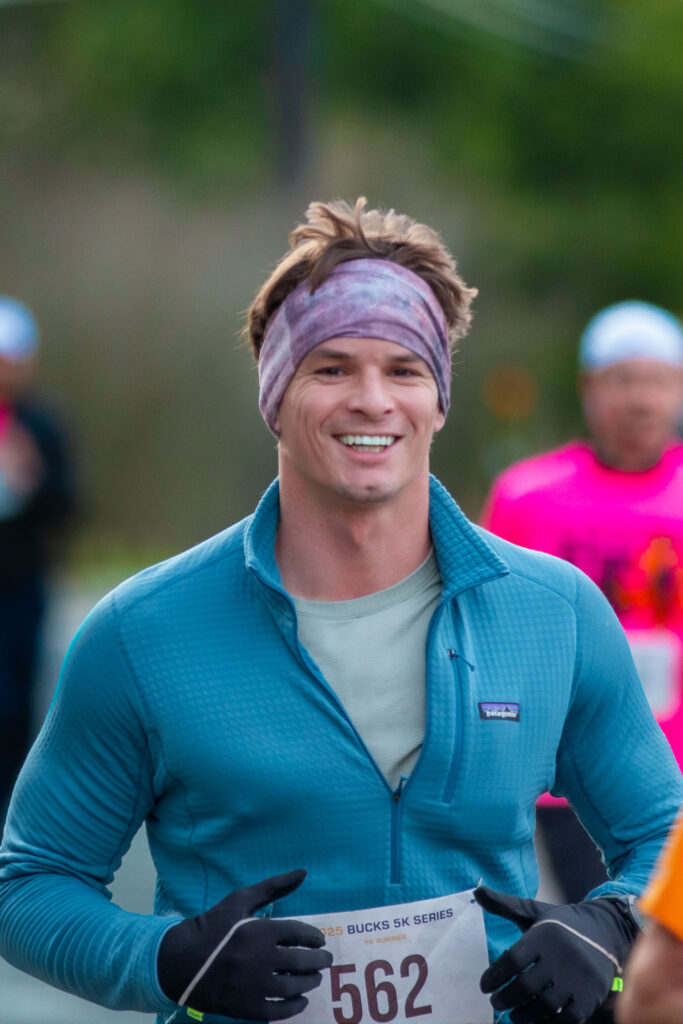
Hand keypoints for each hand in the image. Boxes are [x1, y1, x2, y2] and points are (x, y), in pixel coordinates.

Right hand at [158, 868, 332, 1020]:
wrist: (182, 961)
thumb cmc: (213, 927)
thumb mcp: (241, 900)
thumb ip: (273, 886)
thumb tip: (303, 872)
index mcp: (262, 931)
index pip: (301, 934)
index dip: (315, 937)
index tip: (320, 940)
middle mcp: (262, 959)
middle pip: (303, 962)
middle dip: (320, 961)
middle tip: (326, 961)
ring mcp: (255, 986)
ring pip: (295, 987)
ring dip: (310, 982)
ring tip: (314, 978)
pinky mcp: (248, 1008)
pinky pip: (280, 1011)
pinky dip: (295, 1006)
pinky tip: (300, 1000)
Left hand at [474, 887, 636, 1023]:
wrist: (605, 931)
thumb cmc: (560, 924)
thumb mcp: (534, 911)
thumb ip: (505, 905)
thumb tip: (477, 891)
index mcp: (545, 934)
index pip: (513, 960)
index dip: (494, 976)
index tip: (484, 986)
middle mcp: (562, 955)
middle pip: (526, 986)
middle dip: (505, 998)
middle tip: (496, 1003)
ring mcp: (579, 978)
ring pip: (545, 1005)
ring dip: (523, 1014)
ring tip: (513, 1014)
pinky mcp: (591, 996)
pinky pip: (567, 1019)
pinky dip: (548, 1023)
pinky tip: (536, 1020)